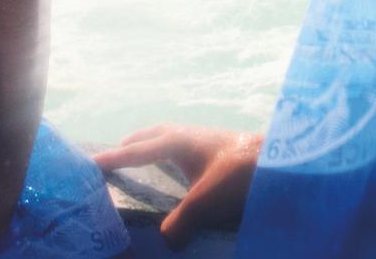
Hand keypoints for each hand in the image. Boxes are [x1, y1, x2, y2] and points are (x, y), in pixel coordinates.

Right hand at [93, 125, 262, 248]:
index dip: (114, 158)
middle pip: (154, 134)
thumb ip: (180, 223)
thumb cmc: (240, 175)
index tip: (91, 161)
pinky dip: (176, 153)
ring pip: (174, 137)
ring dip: (156, 145)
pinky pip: (189, 146)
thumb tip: (166, 241)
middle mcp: (191, 135)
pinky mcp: (224, 147)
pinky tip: (183, 170)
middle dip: (134, 143)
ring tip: (145, 158)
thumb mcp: (205, 203)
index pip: (137, 150)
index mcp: (178, 141)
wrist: (283, 161)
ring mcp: (209, 138)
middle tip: (116, 154)